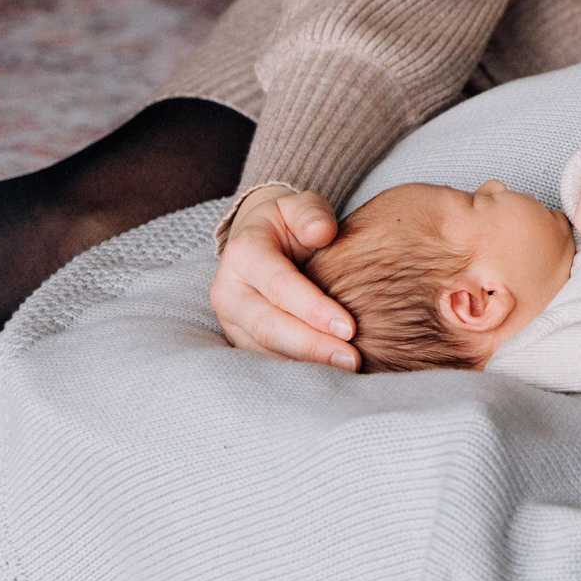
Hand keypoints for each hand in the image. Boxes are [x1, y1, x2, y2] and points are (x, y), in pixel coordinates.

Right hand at [209, 185, 359, 370]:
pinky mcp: (241, 338)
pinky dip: (297, 369)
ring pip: (265, 349)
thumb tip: (322, 231)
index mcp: (243, 253)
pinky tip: (328, 374)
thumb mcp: (300, 205)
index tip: (350, 327)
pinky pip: (266, 359)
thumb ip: (311, 213)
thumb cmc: (290, 223)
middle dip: (312, 346)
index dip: (313, 308)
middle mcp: (229, 290)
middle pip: (268, 326)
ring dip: (306, 364)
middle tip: (352, 359)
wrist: (263, 239)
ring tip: (346, 370)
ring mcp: (231, 319)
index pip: (279, 286)